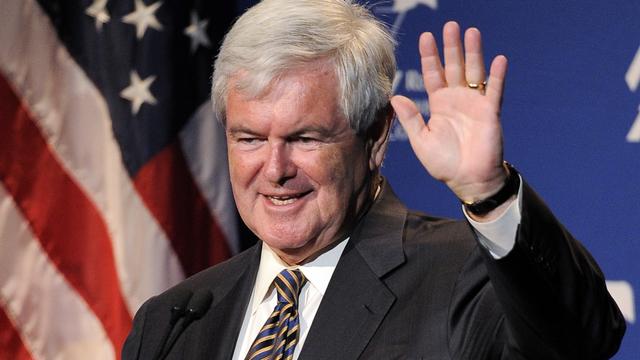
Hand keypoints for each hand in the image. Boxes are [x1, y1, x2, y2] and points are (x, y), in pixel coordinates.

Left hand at [391, 21, 507, 202]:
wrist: (468, 180)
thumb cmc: (444, 164)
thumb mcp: (421, 141)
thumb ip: (410, 119)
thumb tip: (394, 96)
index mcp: (439, 105)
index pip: (433, 74)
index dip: (430, 56)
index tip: (425, 36)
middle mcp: (457, 99)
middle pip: (454, 67)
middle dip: (451, 47)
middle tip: (450, 25)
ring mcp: (475, 104)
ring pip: (474, 72)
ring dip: (473, 53)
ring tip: (472, 32)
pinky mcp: (490, 112)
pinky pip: (494, 91)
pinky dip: (497, 76)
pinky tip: (498, 59)